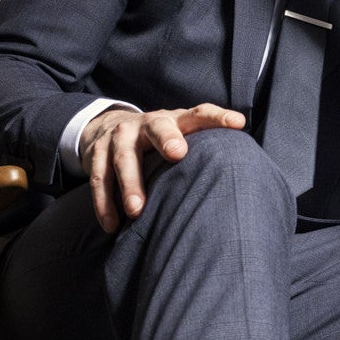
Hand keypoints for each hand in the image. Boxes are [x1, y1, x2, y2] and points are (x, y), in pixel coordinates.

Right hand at [79, 103, 245, 233]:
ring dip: (130, 183)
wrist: (105, 127)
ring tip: (138, 210)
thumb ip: (202, 151)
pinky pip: (99, 178)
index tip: (238, 124)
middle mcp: (147, 123)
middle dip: (167, 138)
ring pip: (123, 157)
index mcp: (174, 120)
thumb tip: (244, 182)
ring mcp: (119, 136)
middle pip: (157, 127)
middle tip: (178, 154)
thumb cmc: (157, 143)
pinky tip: (112, 225)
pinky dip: (104, 203)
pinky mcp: (96, 152)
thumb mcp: (178, 139)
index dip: (218, 117)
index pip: (200, 114)